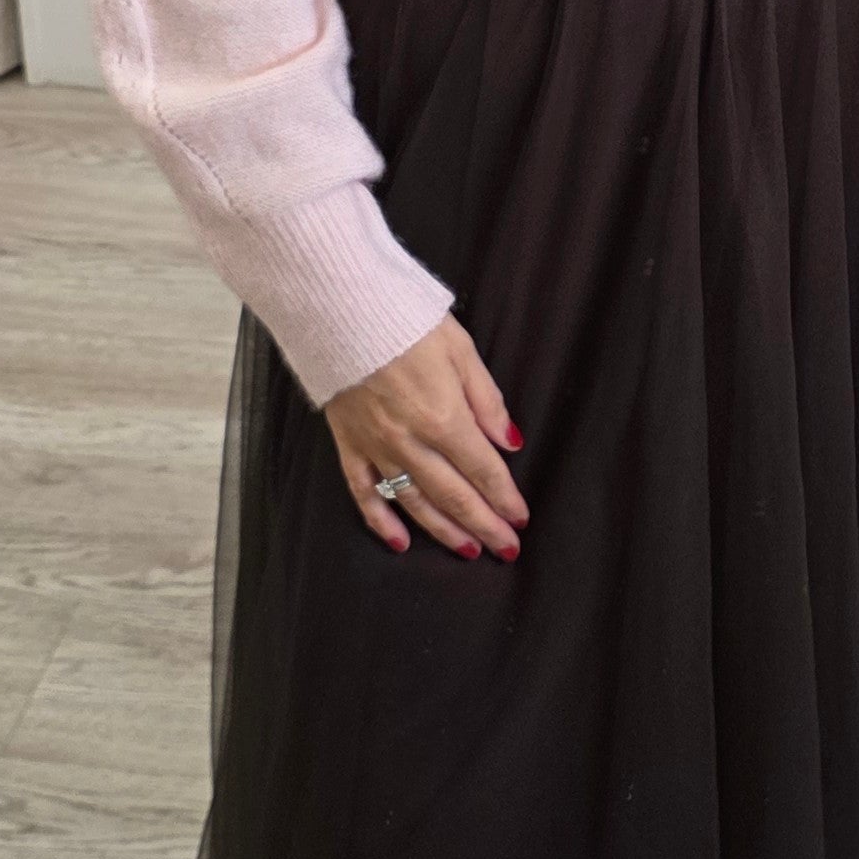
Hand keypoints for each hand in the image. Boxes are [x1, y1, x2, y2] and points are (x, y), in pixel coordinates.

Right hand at [325, 314, 527, 561]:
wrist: (339, 308)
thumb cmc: (405, 322)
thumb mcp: (461, 350)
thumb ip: (487, 401)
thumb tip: (509, 441)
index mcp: (444, 417)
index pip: (482, 470)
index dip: (504, 498)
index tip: (520, 519)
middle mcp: (411, 441)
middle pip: (454, 495)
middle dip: (483, 525)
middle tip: (505, 548)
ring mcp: (377, 446)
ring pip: (415, 502)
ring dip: (444, 531)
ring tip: (468, 551)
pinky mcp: (349, 444)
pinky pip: (365, 492)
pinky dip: (381, 522)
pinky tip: (400, 542)